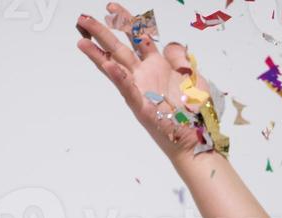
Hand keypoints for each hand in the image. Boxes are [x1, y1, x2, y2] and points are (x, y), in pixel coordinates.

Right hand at [74, 3, 216, 160]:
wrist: (198, 141)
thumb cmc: (196, 113)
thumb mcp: (194, 78)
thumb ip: (180, 59)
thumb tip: (171, 44)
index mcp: (158, 66)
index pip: (138, 38)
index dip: (126, 21)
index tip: (112, 8)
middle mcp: (146, 76)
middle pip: (120, 48)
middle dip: (102, 32)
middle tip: (83, 18)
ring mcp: (142, 90)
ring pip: (116, 67)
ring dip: (99, 53)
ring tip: (82, 40)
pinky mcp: (143, 107)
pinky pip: (129, 90)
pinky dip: (120, 78)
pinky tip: (109, 66)